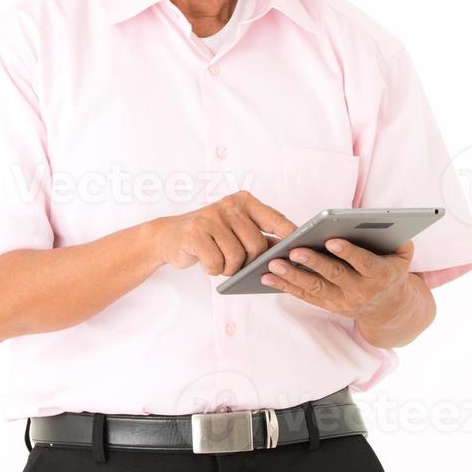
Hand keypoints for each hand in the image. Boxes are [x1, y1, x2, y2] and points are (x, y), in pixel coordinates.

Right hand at [151, 191, 296, 275]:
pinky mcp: (195, 232)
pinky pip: (216, 263)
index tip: (303, 247)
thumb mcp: (236, 230)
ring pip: (237, 257)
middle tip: (236, 263)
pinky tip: (206, 260)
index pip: (276, 219)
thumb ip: (260, 237)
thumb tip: (289, 253)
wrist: (169, 236)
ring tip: (220, 261)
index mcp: (244, 201)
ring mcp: (211, 217)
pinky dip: (213, 269)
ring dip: (229, 268)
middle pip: (256, 245)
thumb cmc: (210, 235)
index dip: (291, 235)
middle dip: (249, 262)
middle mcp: (229, 205)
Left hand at [262, 237, 414, 320]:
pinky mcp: (328, 306)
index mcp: (381, 275)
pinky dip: (285, 287)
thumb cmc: (391, 271)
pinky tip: (267, 277)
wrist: (389, 309)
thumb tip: (383, 221)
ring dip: (292, 276)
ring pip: (315, 288)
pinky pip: (304, 296)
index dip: (349, 252)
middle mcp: (361, 291)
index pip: (364, 263)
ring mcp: (342, 301)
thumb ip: (398, 238)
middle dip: (314, 262)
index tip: (331, 240)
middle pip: (335, 275)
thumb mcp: (402, 256)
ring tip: (273, 263)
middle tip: (294, 250)